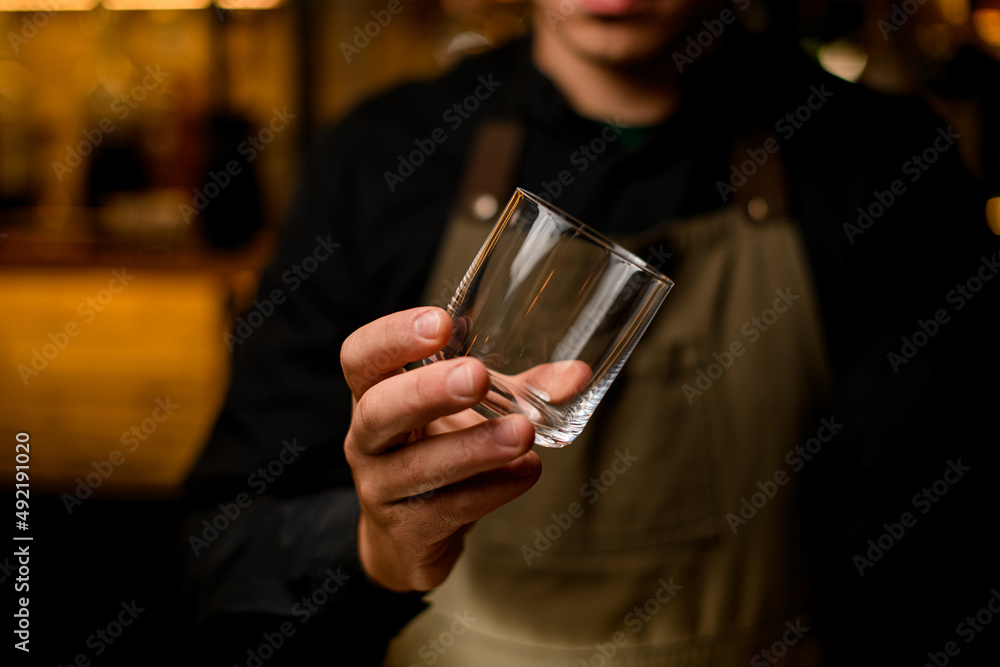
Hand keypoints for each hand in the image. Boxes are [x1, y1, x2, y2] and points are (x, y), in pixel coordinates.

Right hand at [341, 307, 540, 591]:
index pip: (361, 356)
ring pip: (416, 467)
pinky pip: (447, 510)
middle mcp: (367, 439)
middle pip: (378, 410)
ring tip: (522, 434)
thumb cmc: (438, 450)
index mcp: (375, 393)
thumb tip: (577, 375)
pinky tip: (525, 474)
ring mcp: (381, 489)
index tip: (442, 322)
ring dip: (472, 448)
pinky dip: (490, 490)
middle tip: (478, 376)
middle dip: (427, 392)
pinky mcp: (407, 532)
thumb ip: (520, 390)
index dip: (393, 337)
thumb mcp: (472, 412)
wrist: (410, 537)